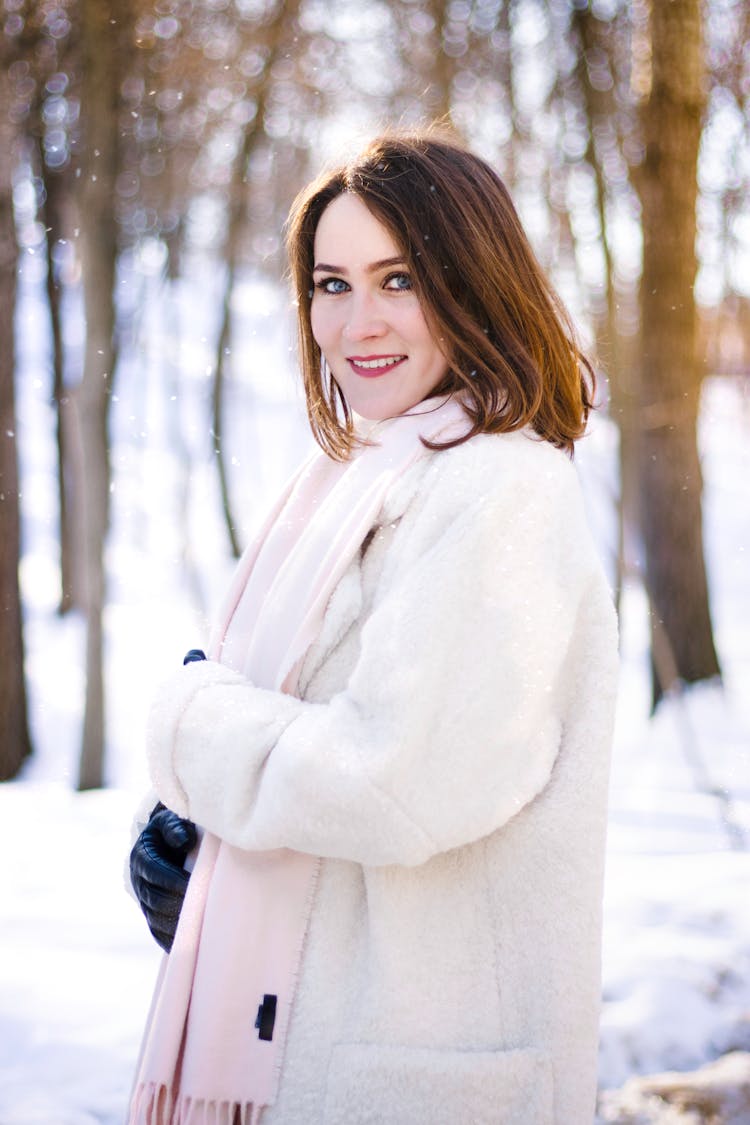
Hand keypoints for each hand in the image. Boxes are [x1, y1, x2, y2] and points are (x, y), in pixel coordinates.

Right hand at [129, 803, 196, 952]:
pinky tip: (187, 945)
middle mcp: (139, 879)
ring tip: (197, 930)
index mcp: (143, 855)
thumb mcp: (173, 821)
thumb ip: (176, 827)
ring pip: (155, 917)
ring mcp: (144, 898)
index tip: (195, 885)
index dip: (173, 880)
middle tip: (201, 911)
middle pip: (155, 899)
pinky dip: (169, 939)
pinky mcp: (151, 912)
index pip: (155, 872)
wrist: (167, 840)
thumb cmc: (175, 828)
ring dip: (174, 926)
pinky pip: (157, 930)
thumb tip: (184, 840)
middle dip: (177, 905)